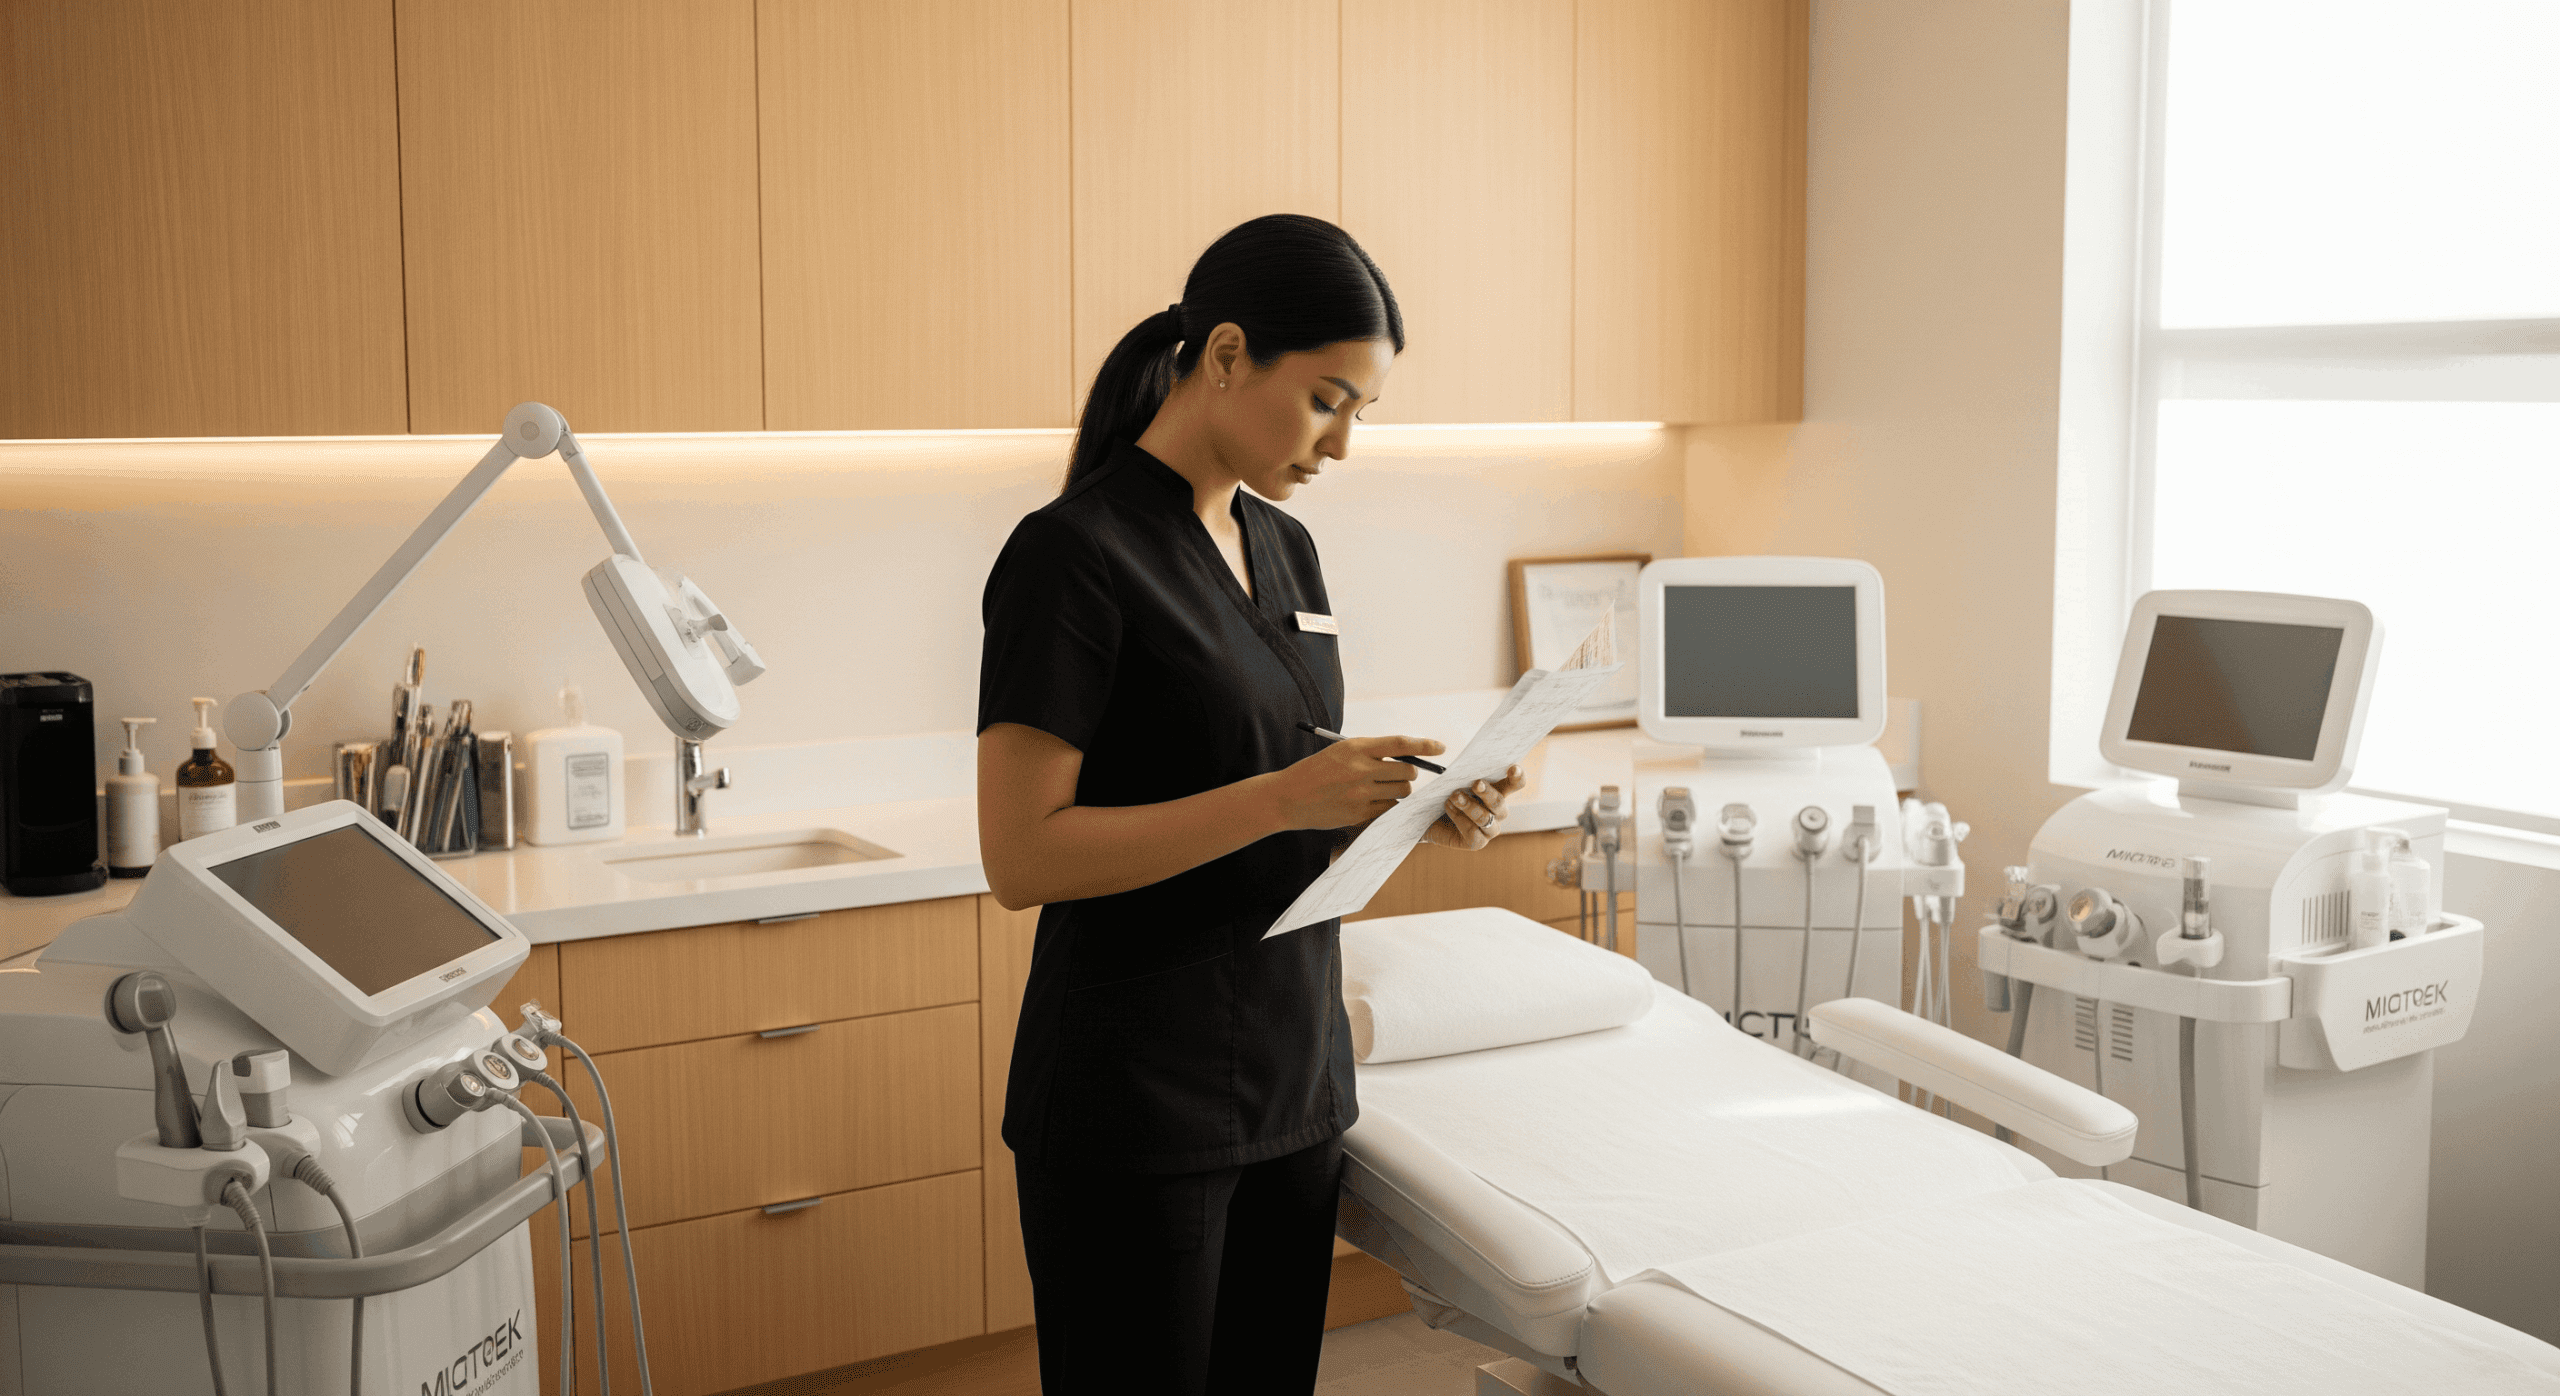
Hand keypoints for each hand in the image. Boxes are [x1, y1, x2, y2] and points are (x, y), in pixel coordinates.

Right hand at [1268, 735, 1447, 830]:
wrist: (1288, 798)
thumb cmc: (1316, 771)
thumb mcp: (1340, 752)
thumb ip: (1370, 753)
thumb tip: (1405, 759)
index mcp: (1356, 748)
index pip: (1400, 744)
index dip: (1424, 744)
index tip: (1440, 747)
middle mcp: (1360, 769)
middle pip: (1408, 771)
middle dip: (1409, 773)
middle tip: (1398, 774)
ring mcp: (1360, 794)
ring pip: (1402, 792)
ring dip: (1399, 790)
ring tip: (1380, 789)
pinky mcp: (1359, 814)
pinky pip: (1389, 809)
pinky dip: (1387, 805)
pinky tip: (1372, 802)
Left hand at [1424, 765, 1525, 850]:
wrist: (1428, 817)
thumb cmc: (1444, 793)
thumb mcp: (1455, 779)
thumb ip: (1465, 772)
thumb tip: (1466, 764)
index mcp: (1498, 791)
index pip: (1516, 784)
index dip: (1518, 777)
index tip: (1512, 768)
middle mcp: (1498, 811)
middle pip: (1500, 802)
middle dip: (1487, 792)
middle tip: (1475, 784)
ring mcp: (1490, 829)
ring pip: (1486, 818)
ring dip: (1470, 806)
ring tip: (1454, 796)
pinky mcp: (1478, 842)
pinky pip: (1473, 832)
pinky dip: (1459, 818)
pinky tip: (1448, 808)